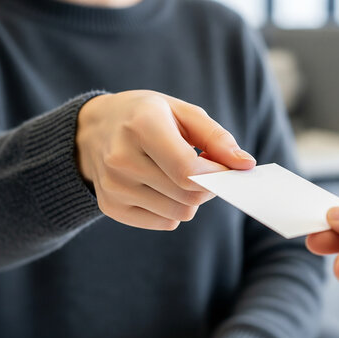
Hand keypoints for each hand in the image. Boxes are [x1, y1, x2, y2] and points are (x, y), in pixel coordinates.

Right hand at [76, 90, 255, 229]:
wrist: (93, 129)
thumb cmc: (146, 116)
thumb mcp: (182, 113)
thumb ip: (217, 138)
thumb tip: (245, 165)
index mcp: (141, 125)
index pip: (188, 170)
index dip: (217, 175)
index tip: (227, 169)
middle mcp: (121, 158)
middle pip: (187, 195)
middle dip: (208, 186)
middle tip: (204, 169)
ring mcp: (113, 186)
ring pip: (179, 214)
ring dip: (190, 199)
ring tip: (178, 175)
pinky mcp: (110, 207)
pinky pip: (163, 224)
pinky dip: (172, 210)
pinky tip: (161, 187)